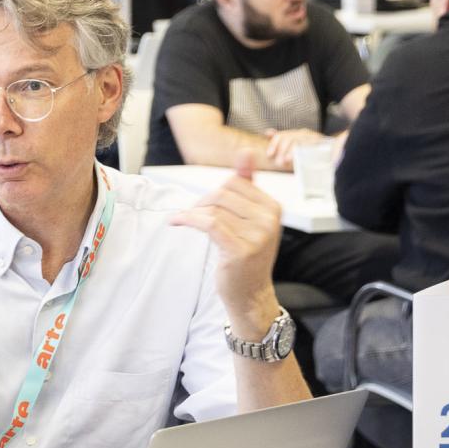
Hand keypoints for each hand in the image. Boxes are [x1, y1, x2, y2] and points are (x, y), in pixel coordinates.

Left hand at [169, 150, 282, 334]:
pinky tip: (175, 222)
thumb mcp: (250, 219)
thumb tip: (244, 152)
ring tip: (185, 221)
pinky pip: (208, 222)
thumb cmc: (246, 255)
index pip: (235, 181)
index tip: (203, 206)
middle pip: (223, 192)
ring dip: (192, 213)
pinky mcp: (240, 249)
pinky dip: (187, 220)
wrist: (251, 294)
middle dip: (202, 202)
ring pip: (213, 208)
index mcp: (273, 208)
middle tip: (192, 216)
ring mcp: (257, 235)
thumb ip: (246, 186)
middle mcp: (269, 219)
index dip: (215, 192)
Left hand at [262, 128, 328, 169]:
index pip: (281, 135)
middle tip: (278, 162)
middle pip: (289, 138)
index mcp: (295, 134)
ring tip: (285, 161)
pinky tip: (296, 158)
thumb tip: (267, 132)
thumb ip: (281, 141)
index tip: (269, 155)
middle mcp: (303, 134)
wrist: (331, 154)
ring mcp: (313, 137)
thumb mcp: (292, 149)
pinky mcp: (322, 143)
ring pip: (298, 141)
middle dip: (281, 150)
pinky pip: (310, 145)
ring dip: (290, 152)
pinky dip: (302, 151)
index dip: (273, 144)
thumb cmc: (308, 153)